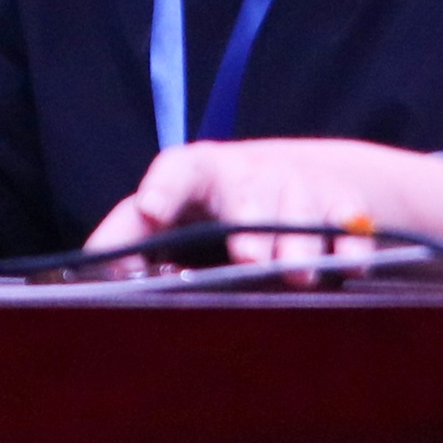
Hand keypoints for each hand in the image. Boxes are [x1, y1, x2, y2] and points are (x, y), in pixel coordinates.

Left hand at [86, 137, 442, 266]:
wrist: (302, 175)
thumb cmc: (221, 205)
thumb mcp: (176, 211)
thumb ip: (131, 235)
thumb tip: (92, 269)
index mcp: (201, 171)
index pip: (177, 168)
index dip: (163, 187)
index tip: (151, 209)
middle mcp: (251, 173)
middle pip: (250, 194)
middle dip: (252, 226)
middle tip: (250, 258)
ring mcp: (301, 184)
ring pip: (301, 209)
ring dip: (300, 243)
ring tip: (297, 274)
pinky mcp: (343, 202)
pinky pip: (350, 221)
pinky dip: (351, 242)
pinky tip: (350, 264)